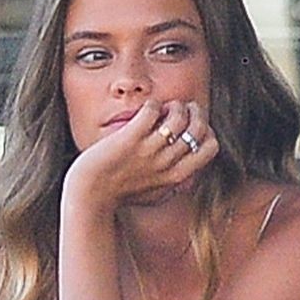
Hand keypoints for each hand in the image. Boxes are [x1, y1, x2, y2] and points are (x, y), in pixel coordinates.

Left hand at [61, 100, 219, 215]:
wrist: (89, 195)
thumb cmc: (118, 194)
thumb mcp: (153, 195)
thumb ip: (171, 186)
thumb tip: (187, 180)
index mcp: (176, 177)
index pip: (210, 148)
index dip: (206, 131)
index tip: (191, 126)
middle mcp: (166, 164)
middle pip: (198, 128)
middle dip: (194, 112)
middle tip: (180, 109)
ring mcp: (148, 150)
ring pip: (179, 116)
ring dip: (174, 105)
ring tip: (163, 108)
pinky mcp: (130, 138)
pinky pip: (152, 110)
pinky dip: (153, 104)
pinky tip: (146, 109)